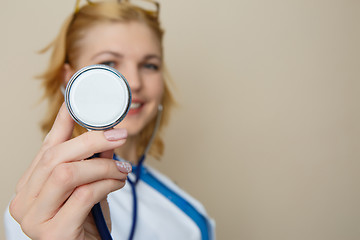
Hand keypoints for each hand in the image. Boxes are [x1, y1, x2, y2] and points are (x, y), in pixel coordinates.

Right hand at [9, 103, 131, 239]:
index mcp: (31, 187)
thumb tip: (108, 137)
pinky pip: (84, 195)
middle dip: (92, 140)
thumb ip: (94, 163)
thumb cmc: (87, 225)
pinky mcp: (53, 233)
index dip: (62, 123)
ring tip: (122, 169)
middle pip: (56, 157)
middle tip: (119, 135)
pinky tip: (118, 183)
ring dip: (103, 166)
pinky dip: (106, 184)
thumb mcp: (90, 187)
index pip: (46, 148)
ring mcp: (34, 219)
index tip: (74, 103)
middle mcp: (25, 201)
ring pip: (67, 173)